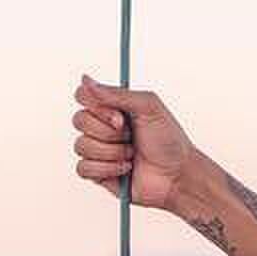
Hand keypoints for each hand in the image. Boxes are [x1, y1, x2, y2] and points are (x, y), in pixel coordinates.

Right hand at [72, 76, 195, 209]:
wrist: (177, 175)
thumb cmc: (169, 141)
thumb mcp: (149, 107)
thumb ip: (118, 93)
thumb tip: (86, 80)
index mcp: (112, 107)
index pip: (83, 95)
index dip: (96, 106)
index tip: (119, 117)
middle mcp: (102, 126)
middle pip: (79, 120)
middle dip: (109, 132)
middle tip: (130, 136)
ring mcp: (98, 150)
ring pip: (81, 145)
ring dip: (112, 152)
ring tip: (131, 154)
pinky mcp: (97, 173)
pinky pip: (83, 168)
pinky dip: (107, 168)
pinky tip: (125, 169)